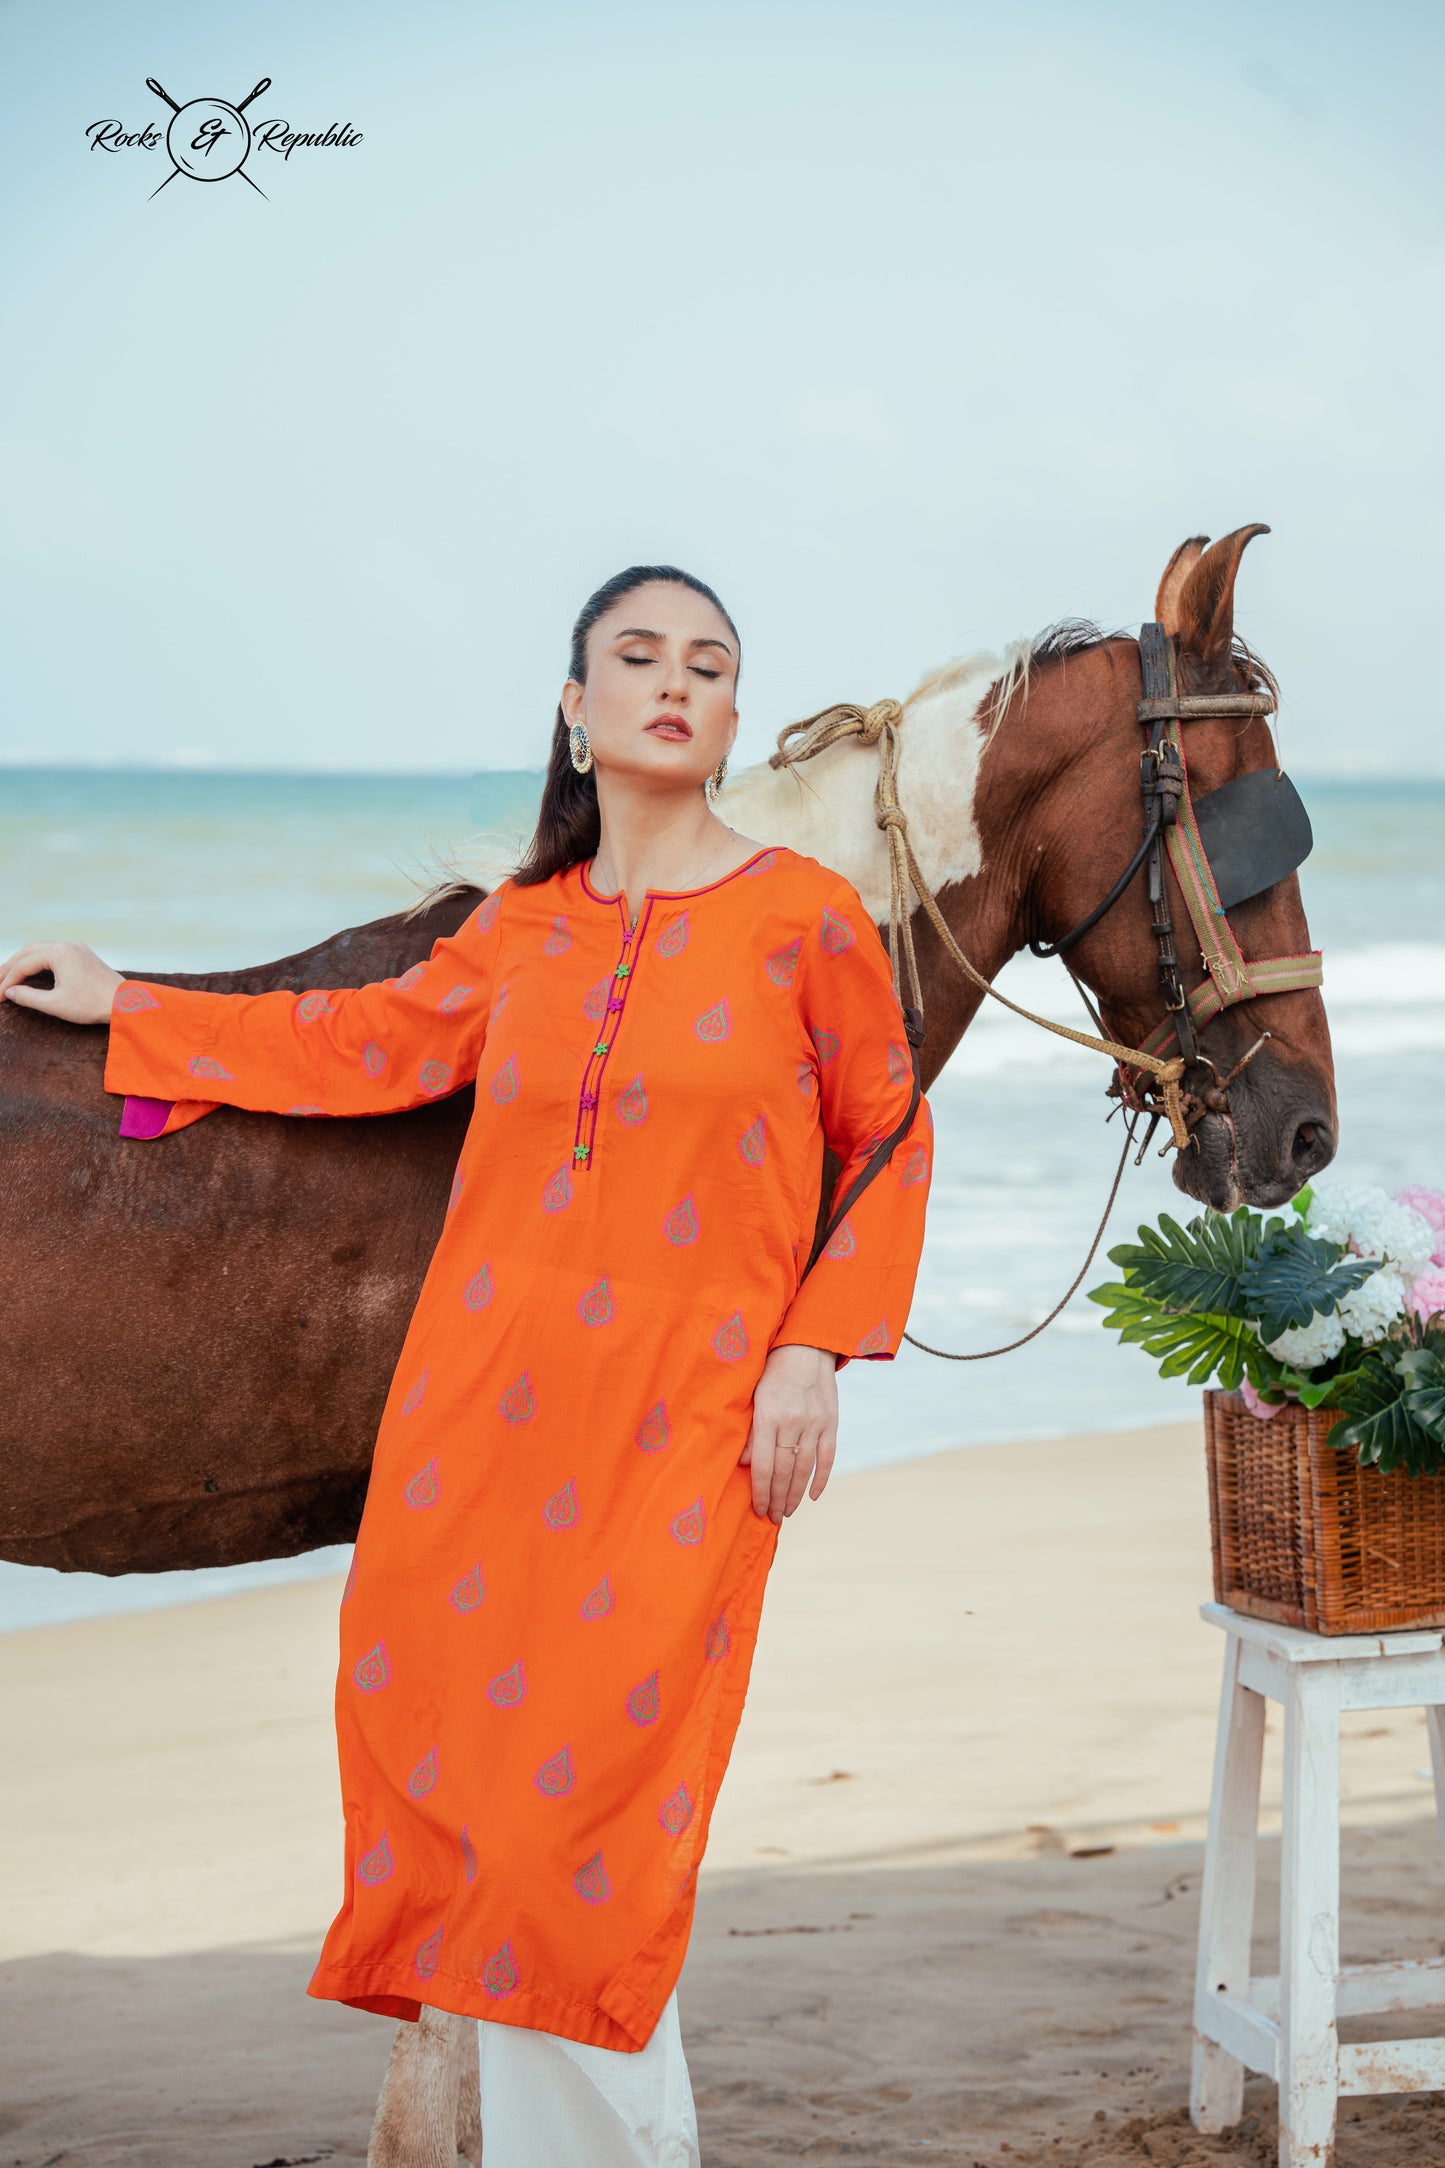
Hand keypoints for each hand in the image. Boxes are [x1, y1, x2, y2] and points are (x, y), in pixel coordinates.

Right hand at [0, 940, 122, 1024]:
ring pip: (41, 950)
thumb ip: (28, 997)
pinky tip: (32, 972)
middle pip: (28, 952)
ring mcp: (77, 948)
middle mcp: (67, 945)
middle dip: (10, 967)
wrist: (126, 1003)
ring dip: (24, 963)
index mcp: (58, 953)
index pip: (23, 965)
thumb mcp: (55, 1004)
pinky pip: (55, 954)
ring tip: (9, 977)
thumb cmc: (92, 1004)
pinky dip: (39, 962)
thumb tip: (9, 992)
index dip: (7, 981)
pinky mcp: (84, 955)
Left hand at [740, 1343, 838, 1522]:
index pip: (764, 1465)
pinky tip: (812, 1496)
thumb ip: (750, 1431)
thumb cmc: (772, 1372)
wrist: (806, 1347)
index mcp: (769, 1416)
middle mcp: (793, 1422)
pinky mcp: (831, 1422)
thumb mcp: (754, 1396)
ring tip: (787, 1512)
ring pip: (805, 1469)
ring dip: (795, 1494)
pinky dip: (821, 1479)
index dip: (760, 1492)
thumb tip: (746, 1464)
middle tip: (772, 1518)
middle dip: (777, 1499)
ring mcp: (815, 1423)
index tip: (757, 1509)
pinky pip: (828, 1457)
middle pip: (784, 1471)